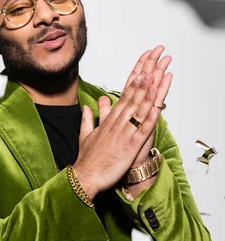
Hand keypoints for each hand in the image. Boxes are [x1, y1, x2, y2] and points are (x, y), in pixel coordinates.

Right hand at [73, 45, 172, 198]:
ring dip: (146, 92)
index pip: (123, 95)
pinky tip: (156, 106)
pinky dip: (149, 118)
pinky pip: (142, 130)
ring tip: (154, 76)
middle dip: (143, 78)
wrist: (84, 177)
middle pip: (132, 96)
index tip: (142, 65)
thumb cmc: (87, 159)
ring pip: (137, 110)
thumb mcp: (86, 135)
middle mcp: (116, 123)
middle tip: (151, 63)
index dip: (134, 79)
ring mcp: (123, 134)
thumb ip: (89, 119)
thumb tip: (88, 106)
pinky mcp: (129, 147)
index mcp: (108, 121)